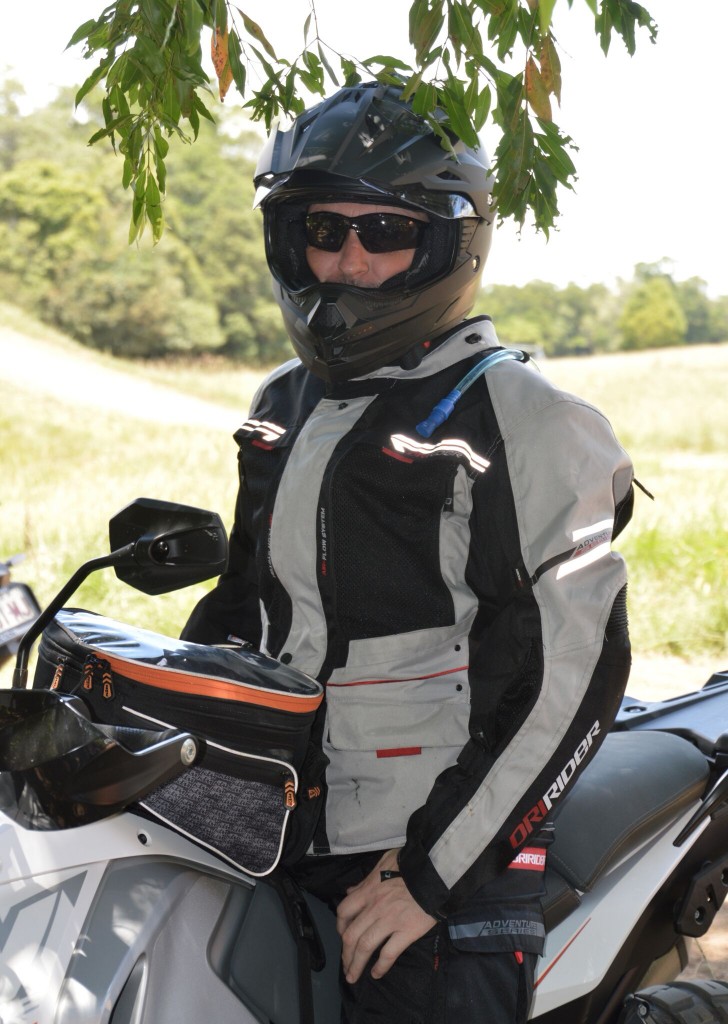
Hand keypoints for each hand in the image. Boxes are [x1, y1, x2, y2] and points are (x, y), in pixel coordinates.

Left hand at [336, 849, 436, 983]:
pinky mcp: (406, 931)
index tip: (343, 935)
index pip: (344, 911)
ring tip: (353, 976)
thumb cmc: (411, 864)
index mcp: (369, 890)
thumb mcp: (384, 862)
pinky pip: (388, 953)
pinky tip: (376, 974)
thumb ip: (367, 878)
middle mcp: (374, 907)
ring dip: (356, 964)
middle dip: (345, 954)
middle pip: (351, 935)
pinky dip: (380, 967)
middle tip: (346, 965)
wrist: (435, 870)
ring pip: (365, 947)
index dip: (340, 926)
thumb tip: (353, 890)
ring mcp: (389, 920)